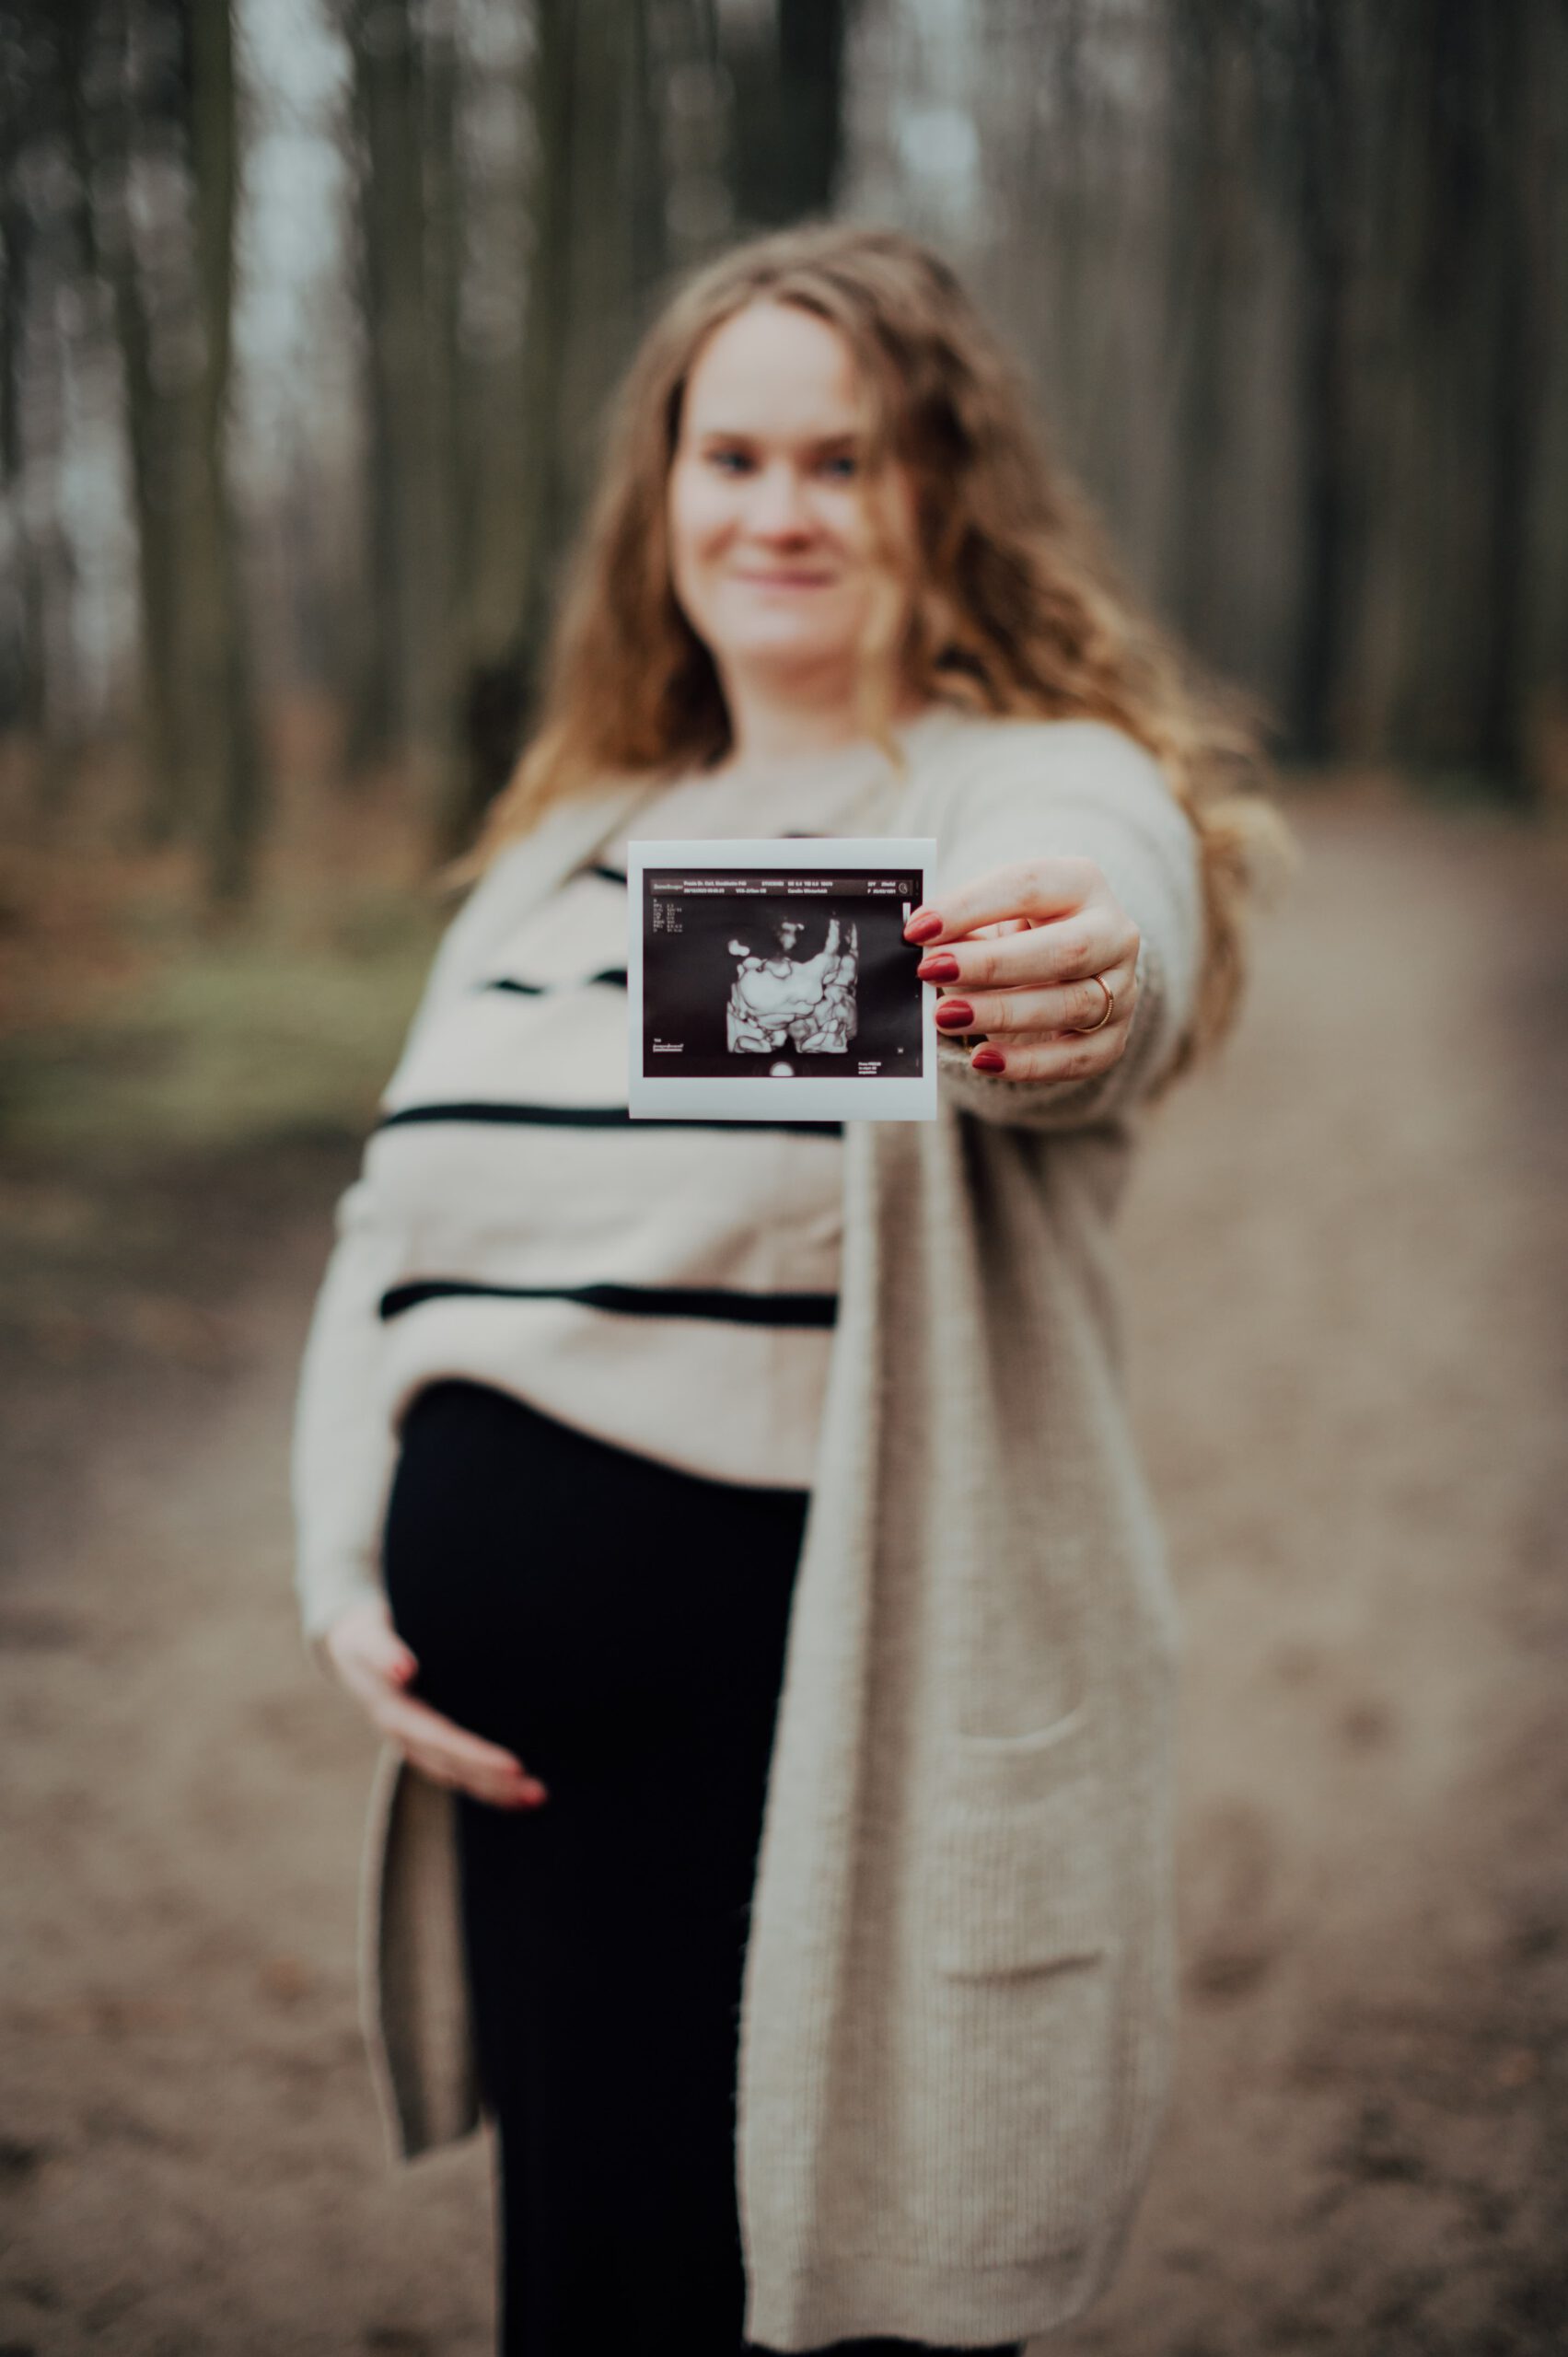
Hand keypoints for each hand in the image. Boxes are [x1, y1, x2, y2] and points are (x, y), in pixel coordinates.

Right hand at [321, 1595, 547, 1810]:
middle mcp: (406, 1737)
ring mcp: (416, 1744)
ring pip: (458, 1775)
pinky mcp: (427, 1741)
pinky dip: (487, 1783)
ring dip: (496, 1791)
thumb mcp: (367, 1639)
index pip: (442, 1741)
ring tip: (537, 1798)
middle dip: (495, 1783)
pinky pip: (459, 1769)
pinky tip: (518, 1790)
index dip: (476, 1757)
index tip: (514, 1767)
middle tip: (538, 1793)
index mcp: (395, 1716)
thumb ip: (382, 1652)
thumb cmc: (364, 1638)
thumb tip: (404, 1669)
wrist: (349, 1648)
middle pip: (455, 1768)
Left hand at [905, 857, 1139, 1083]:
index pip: (1028, 886)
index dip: (970, 907)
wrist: (1066, 973)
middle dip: (992, 964)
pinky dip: (1027, 1064)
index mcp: (1081, 884)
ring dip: (1003, 1013)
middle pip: (1064, 950)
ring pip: (1071, 1005)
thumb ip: (964, 927)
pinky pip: (1077, 1057)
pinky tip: (982, 1059)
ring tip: (946, 1016)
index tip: (918, 929)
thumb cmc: (1021, 934)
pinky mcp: (1114, 1038)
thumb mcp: (995, 916)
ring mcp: (1123, 989)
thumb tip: (920, 945)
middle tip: (931, 972)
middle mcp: (1114, 934)